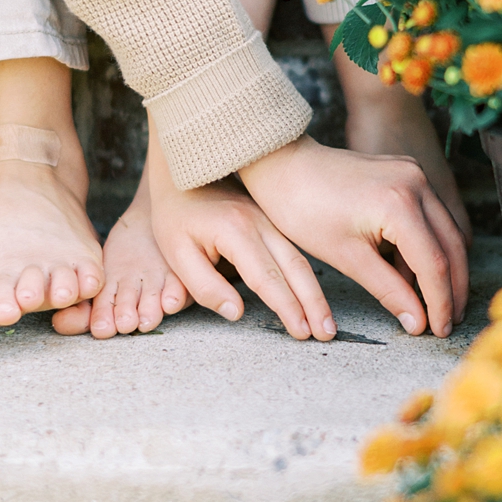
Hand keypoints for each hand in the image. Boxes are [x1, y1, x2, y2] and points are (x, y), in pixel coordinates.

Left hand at [147, 126, 335, 340]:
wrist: (185, 167)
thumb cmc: (175, 214)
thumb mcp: (176, 253)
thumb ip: (205, 286)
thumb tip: (237, 313)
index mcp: (236, 231)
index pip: (266, 277)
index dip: (286, 307)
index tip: (301, 331)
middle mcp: (260, 223)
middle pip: (294, 268)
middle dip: (312, 304)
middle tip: (326, 333)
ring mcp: (269, 219)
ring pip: (300, 259)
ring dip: (314, 291)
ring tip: (326, 321)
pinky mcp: (271, 220)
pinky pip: (294, 250)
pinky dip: (306, 275)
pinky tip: (313, 294)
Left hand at [239, 135, 469, 337]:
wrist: (285, 165)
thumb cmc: (305, 210)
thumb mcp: (347, 258)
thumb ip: (389, 291)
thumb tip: (418, 323)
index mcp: (399, 204)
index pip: (434, 264)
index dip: (440, 302)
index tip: (440, 331)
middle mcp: (416, 183)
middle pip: (452, 245)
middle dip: (453, 288)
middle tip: (449, 322)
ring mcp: (415, 174)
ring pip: (447, 230)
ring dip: (445, 268)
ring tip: (436, 305)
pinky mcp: (409, 172)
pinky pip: (430, 215)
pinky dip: (428, 246)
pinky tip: (416, 275)